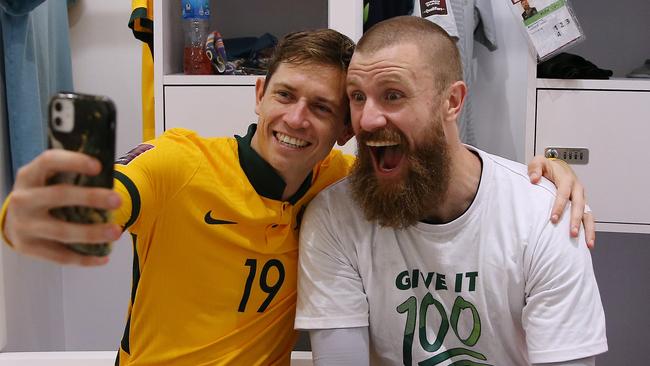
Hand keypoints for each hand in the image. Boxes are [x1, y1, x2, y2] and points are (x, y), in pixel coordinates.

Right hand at [3, 150, 121, 264]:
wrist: (13, 221)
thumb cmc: (43, 194)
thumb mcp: (47, 179)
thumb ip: (71, 175)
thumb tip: (110, 173)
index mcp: (29, 175)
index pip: (49, 161)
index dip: (74, 162)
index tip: (99, 166)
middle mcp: (23, 199)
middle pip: (59, 195)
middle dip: (91, 197)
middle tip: (119, 200)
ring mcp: (23, 225)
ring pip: (61, 231)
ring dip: (92, 233)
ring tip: (116, 232)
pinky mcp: (28, 248)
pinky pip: (60, 256)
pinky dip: (84, 258)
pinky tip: (104, 257)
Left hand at [527, 156, 594, 248]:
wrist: (559, 167)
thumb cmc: (548, 167)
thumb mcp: (539, 162)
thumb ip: (535, 168)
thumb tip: (533, 179)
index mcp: (567, 179)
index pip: (563, 194)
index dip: (559, 206)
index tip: (554, 219)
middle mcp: (577, 189)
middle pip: (579, 206)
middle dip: (576, 220)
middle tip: (571, 233)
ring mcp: (581, 197)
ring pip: (588, 214)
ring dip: (588, 229)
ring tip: (587, 244)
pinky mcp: (583, 205)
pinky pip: (588, 218)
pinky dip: (590, 230)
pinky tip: (588, 243)